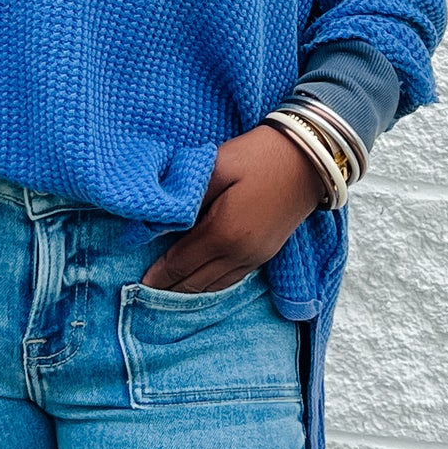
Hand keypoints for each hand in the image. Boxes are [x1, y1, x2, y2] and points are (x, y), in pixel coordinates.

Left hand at [140, 123, 332, 292]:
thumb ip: (187, 198)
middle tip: (145, 293)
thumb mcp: (216, 167)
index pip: (181, 261)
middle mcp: (239, 253)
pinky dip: (212, 286)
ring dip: (190, 292)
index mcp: (223, 232)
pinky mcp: (266, 254)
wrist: (308, 159)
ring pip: (215, 286)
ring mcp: (255, 257)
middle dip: (170, 288)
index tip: (138, 284)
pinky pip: (232, 280)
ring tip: (168, 292)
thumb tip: (159, 223)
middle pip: (196, 281)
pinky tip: (201, 284)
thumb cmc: (257, 155)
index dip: (159, 273)